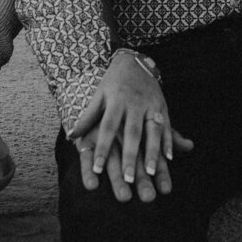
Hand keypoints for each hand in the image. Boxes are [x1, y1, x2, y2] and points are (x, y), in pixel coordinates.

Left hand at [68, 51, 192, 201]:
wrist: (134, 61)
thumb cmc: (113, 82)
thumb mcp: (99, 95)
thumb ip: (88, 116)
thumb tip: (72, 136)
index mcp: (116, 101)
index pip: (108, 128)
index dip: (103, 148)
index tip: (98, 169)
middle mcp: (134, 104)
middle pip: (132, 133)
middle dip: (130, 156)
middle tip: (128, 179)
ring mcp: (151, 105)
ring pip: (152, 131)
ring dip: (152, 152)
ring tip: (150, 173)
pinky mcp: (163, 107)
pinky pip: (167, 126)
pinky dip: (168, 143)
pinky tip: (169, 159)